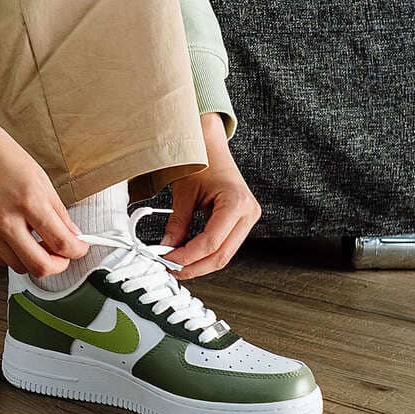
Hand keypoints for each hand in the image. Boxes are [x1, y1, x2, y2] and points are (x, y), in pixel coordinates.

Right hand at [0, 100, 89, 277]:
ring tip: (37, 243)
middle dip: (58, 265)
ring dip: (33, 259)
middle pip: (40, 266)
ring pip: (19, 266)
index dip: (77, 250)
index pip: (62, 243)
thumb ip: (56, 211)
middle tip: (62, 255)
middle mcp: (6, 219)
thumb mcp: (38, 176)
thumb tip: (71, 235)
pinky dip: (12, 255)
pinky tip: (16, 239)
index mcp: (29, 200)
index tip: (79, 248)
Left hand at [160, 114, 261, 279]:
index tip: (166, 261)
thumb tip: (165, 249)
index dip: (187, 257)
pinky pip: (224, 245)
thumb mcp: (184, 193)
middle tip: (170, 269)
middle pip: (221, 255)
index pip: (211, 242)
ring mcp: (248, 218)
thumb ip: (177, 224)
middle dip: (194, 266)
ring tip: (175, 264)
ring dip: (199, 263)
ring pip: (224, 254)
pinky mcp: (242, 221)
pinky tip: (187, 256)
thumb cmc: (201, 159)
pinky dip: (205, 253)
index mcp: (236, 203)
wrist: (211, 144)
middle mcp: (248, 213)